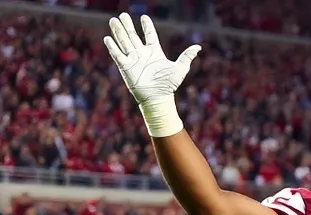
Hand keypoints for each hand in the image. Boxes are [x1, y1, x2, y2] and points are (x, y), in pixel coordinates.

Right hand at [103, 13, 199, 136]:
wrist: (158, 98)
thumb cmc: (169, 85)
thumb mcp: (180, 69)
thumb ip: (187, 57)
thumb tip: (198, 47)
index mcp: (155, 52)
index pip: (150, 35)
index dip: (147, 26)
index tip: (144, 17)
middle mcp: (142, 54)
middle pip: (133, 36)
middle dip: (128, 25)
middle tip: (123, 15)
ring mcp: (133, 59)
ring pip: (124, 41)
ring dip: (118, 31)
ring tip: (113, 20)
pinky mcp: (125, 67)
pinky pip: (117, 54)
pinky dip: (112, 46)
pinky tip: (108, 38)